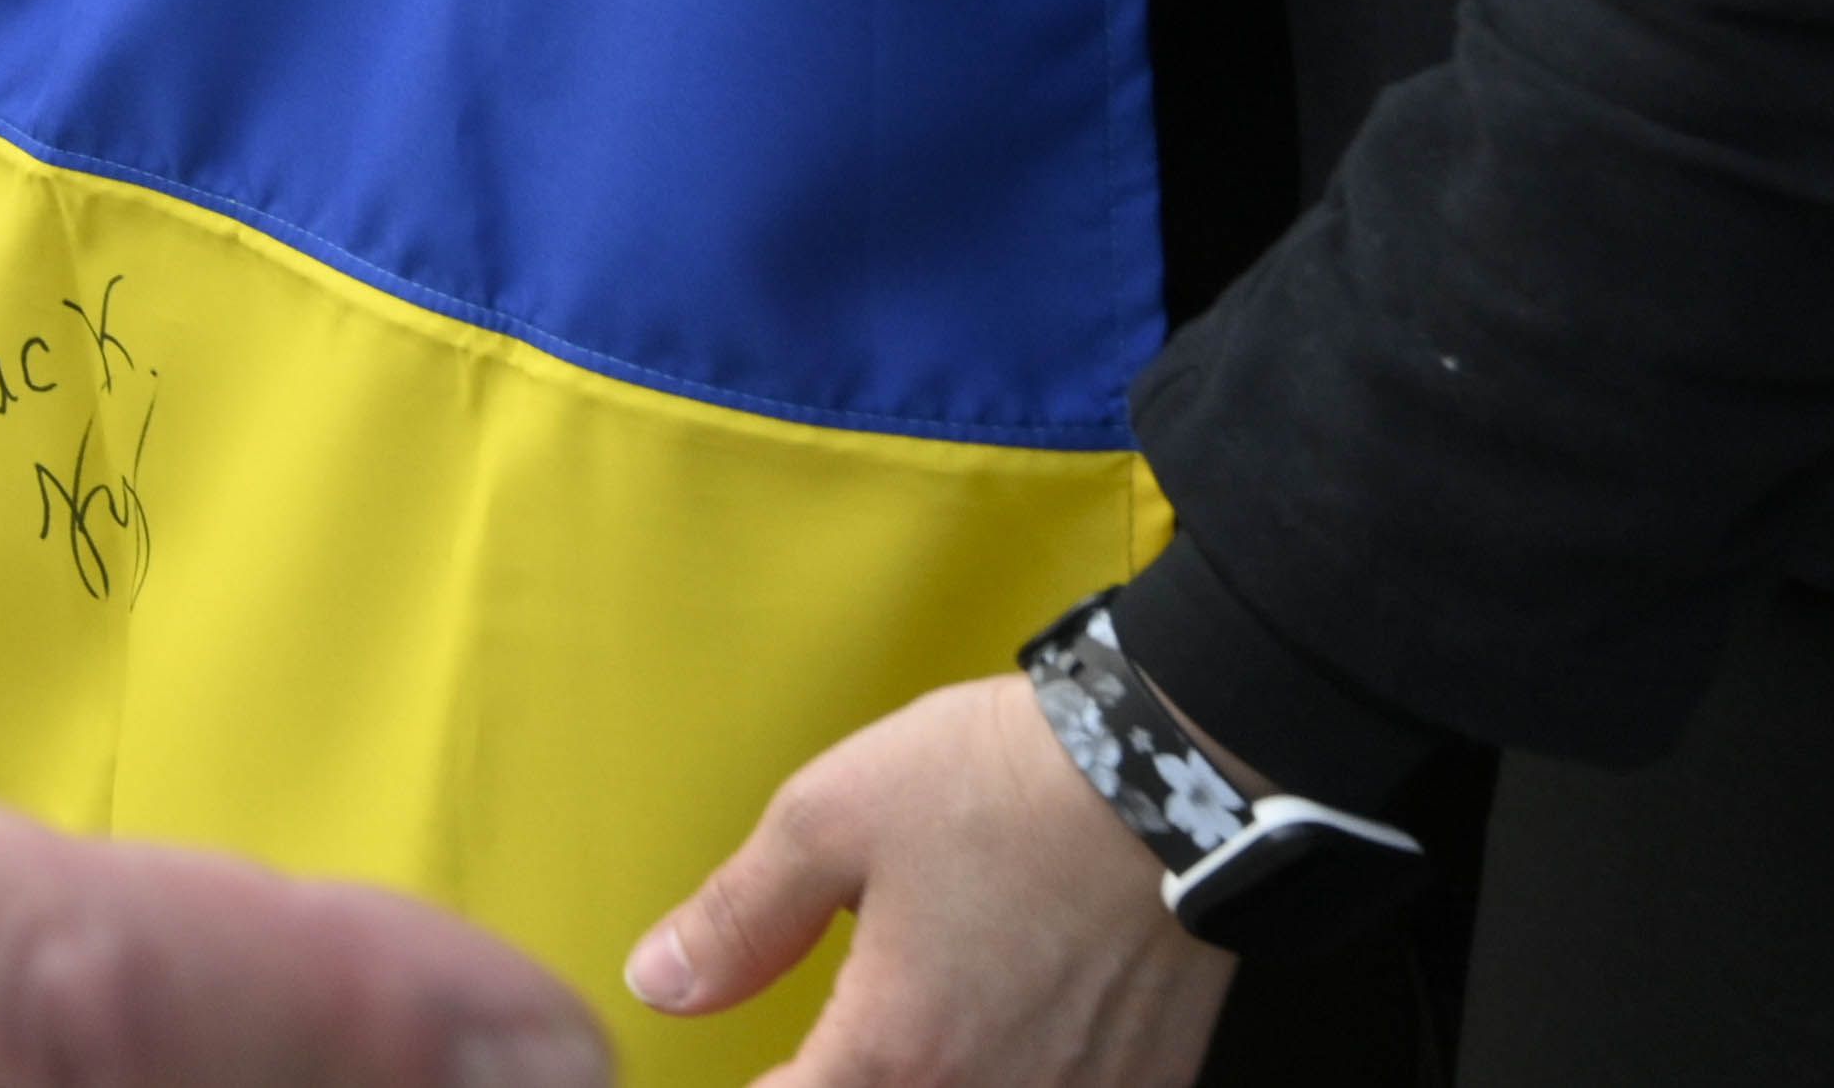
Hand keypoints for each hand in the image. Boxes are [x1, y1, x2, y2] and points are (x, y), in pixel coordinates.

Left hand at [633, 671, 1223, 1086]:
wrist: (1175, 775)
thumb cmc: (998, 787)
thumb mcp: (828, 823)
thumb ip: (737, 921)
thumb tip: (657, 984)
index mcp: (895, 1056)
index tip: (757, 1069)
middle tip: (822, 1054)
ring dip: (922, 1085)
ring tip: (910, 1042)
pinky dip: (1015, 1082)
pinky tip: (1004, 1041)